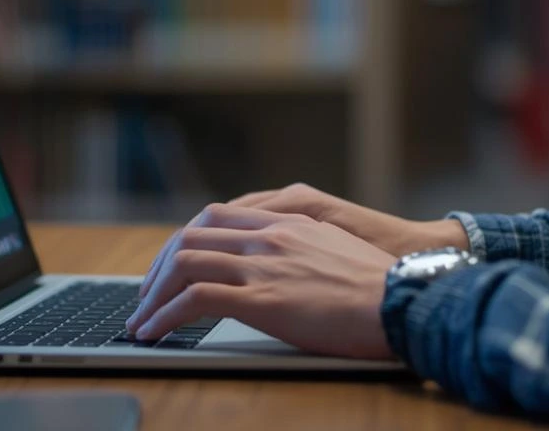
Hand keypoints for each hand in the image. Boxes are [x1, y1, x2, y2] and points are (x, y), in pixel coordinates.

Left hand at [138, 183, 465, 300]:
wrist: (406, 299)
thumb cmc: (384, 287)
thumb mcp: (338, 253)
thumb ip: (305, 252)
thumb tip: (290, 271)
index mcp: (289, 220)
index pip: (217, 216)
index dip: (186, 241)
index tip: (173, 265)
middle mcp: (271, 234)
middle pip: (192, 233)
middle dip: (160, 265)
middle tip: (148, 293)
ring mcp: (264, 264)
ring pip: (185, 263)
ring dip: (154, 292)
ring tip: (142, 318)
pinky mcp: (261, 299)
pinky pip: (195, 299)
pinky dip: (165, 315)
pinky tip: (154, 331)